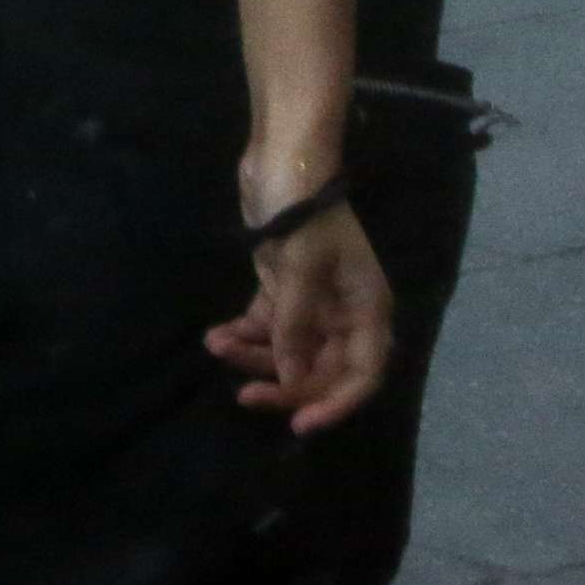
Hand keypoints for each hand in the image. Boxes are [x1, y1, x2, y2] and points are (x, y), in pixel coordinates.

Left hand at [209, 191, 393, 435]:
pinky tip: (217, 336)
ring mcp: (313, 301)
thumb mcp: (302, 268)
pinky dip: (244, 334)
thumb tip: (290, 374)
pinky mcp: (282, 287)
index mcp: (367, 310)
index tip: (301, 424)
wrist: (283, 160)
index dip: (336, 403)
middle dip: (284, 384)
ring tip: (217, 348)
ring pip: (287, 350)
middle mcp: (345, 312)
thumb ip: (295, 325)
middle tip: (244, 396)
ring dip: (254, 357)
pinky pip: (266, 325)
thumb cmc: (303, 211)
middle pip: (320, 368)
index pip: (362, 374)